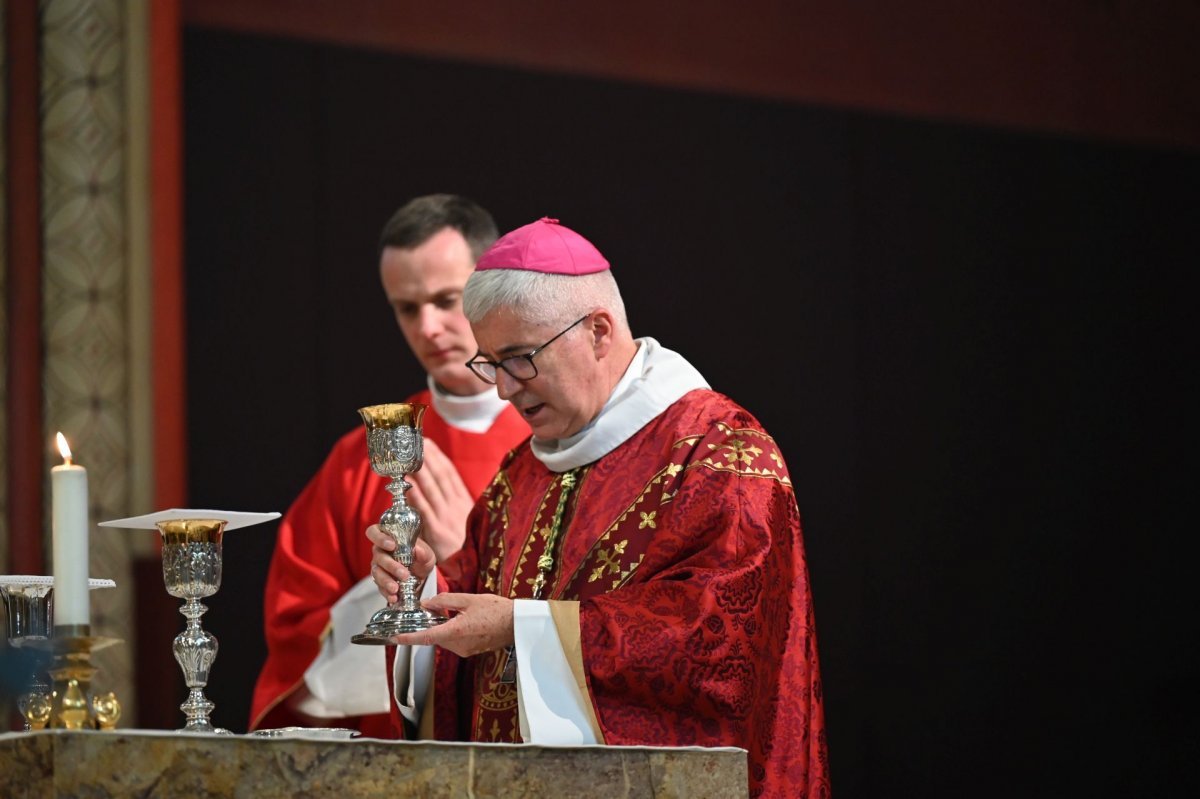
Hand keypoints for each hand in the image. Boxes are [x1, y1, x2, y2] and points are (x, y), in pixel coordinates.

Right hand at [367, 523, 435, 602]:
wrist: (422, 576)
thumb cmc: (421, 558)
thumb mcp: (427, 554)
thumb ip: (423, 552)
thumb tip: (417, 550)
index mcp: (388, 538)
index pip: (374, 532)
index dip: (380, 538)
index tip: (392, 545)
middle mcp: (380, 551)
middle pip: (378, 556)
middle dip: (390, 565)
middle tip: (404, 574)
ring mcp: (378, 567)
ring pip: (376, 572)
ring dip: (386, 581)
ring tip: (396, 589)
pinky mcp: (380, 581)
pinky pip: (379, 587)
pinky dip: (386, 593)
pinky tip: (394, 597)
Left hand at [389, 593, 514, 656]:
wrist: (517, 624)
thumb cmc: (496, 609)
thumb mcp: (468, 599)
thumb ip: (444, 600)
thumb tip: (427, 604)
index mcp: (456, 632)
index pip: (426, 637)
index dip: (408, 638)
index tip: (395, 638)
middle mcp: (458, 645)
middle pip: (435, 637)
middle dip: (430, 625)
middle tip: (429, 610)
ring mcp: (465, 650)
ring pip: (444, 639)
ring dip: (443, 627)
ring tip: (455, 612)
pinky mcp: (470, 651)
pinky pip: (454, 642)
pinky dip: (452, 632)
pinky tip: (463, 620)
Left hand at [408, 439, 474, 561]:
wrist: (472, 570)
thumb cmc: (465, 547)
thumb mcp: (467, 521)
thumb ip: (455, 506)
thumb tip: (442, 488)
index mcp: (464, 503)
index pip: (450, 475)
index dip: (438, 458)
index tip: (428, 444)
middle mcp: (456, 507)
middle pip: (441, 477)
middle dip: (428, 458)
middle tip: (416, 441)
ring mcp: (446, 518)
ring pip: (432, 490)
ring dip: (420, 471)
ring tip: (410, 456)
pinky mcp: (437, 532)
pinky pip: (425, 511)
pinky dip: (416, 496)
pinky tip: (408, 485)